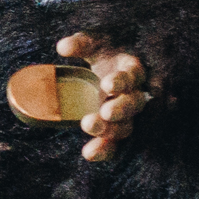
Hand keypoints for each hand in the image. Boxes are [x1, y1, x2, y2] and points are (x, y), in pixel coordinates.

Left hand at [51, 32, 149, 162]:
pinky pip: (115, 144)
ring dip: (110, 131)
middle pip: (135, 104)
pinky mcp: (116, 129)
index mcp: (131, 70)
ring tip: (89, 127)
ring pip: (127, 127)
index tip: (106, 85)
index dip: (121, 82)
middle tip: (105, 112)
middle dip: (121, 109)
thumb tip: (63, 47)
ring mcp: (126, 114)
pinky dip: (104, 150)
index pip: (132, 76)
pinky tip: (89, 154)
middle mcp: (133, 93)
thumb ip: (81, 44)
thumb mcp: (93, 44)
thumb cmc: (102, 53)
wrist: (105, 68)